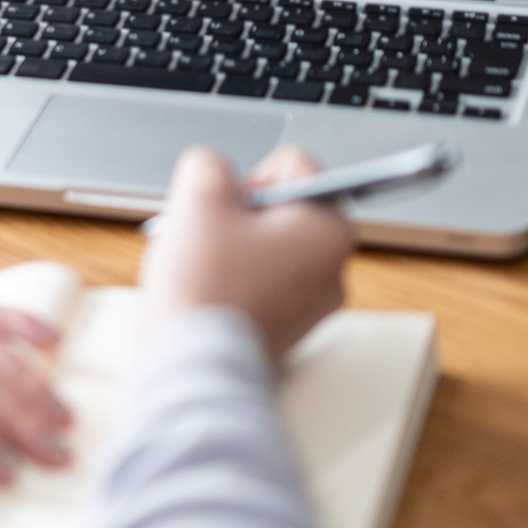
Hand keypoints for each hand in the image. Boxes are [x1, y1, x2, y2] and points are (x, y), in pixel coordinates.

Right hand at [138, 145, 353, 359]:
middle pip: (279, 206)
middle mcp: (335, 267)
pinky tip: (209, 288)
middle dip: (239, 211)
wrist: (192, 365)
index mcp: (330, 228)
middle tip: (213, 235)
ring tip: (204, 265)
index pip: (293, 165)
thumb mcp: (199, 195)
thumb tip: (215, 172)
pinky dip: (233, 275)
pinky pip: (261, 278)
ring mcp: (314, 303)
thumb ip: (210, 162)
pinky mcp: (289, 328)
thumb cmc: (205, 284)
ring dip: (231, 242)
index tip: (231, 208)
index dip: (249, 176)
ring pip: (265, 241)